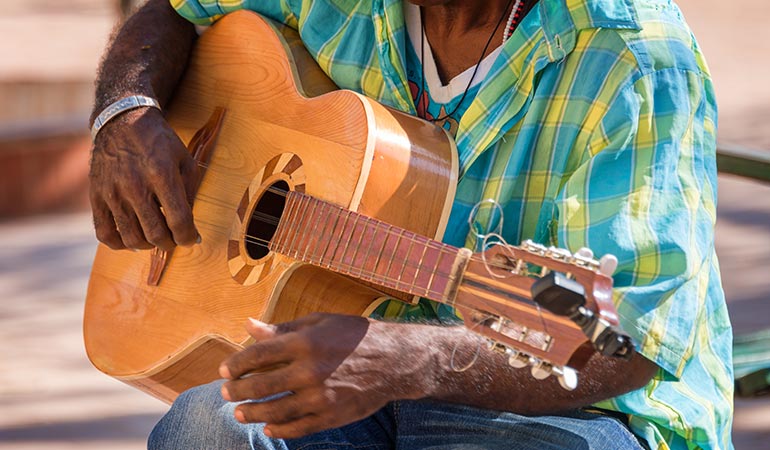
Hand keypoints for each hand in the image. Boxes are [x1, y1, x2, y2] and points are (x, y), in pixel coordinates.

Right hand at [89, 107, 198, 249]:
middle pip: (156, 234)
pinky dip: (120, 243)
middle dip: (171, 243)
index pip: (179, 221)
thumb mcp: (184, 160)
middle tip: (174, 238)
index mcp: (161, 175)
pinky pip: (104, 233)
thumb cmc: (159, 142)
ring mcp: (112, 193)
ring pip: (132, 238)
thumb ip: (189, 193)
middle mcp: (135, 186)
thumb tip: (189, 226)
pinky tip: (131, 238)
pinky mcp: (96, 196)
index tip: (193, 238)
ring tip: (155, 237)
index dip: (189, 237)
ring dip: (148, 245)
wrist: (122, 120)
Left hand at [219, 313, 434, 438]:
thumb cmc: (354, 335)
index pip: (258, 355)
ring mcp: (321, 397)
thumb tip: (249, 325)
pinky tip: (268, 428)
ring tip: (240, 413)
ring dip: (252, 413)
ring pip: (275, 411)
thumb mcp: (319, 322)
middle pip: (261, 386)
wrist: (394, 360)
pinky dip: (279, 430)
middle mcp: (310, 370)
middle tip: (226, 393)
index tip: (224, 369)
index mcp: (305, 342)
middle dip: (237, 391)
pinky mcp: (331, 415)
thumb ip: (283, 328)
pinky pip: (297, 428)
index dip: (236, 363)